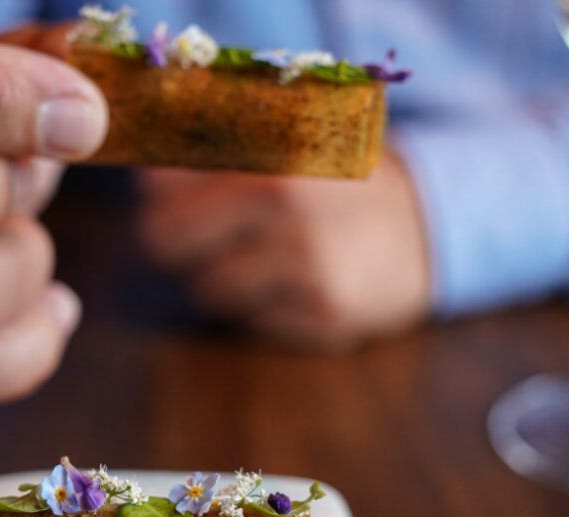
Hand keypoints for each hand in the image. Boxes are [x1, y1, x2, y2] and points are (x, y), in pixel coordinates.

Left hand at [138, 156, 429, 348]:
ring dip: (225, 279)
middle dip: (179, 243)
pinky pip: (251, 321)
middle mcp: (284, 196)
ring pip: (206, 288)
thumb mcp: (285, 143)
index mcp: (267, 143)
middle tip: (209, 239)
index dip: (158, 196)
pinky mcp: (323, 309)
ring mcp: (305, 256)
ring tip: (271, 259)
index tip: (170, 199)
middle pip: (164, 239)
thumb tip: (137, 174)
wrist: (431, 228)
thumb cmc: (336, 185)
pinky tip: (302, 284)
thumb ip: (215, 148)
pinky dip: (266, 309)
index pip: (160, 180)